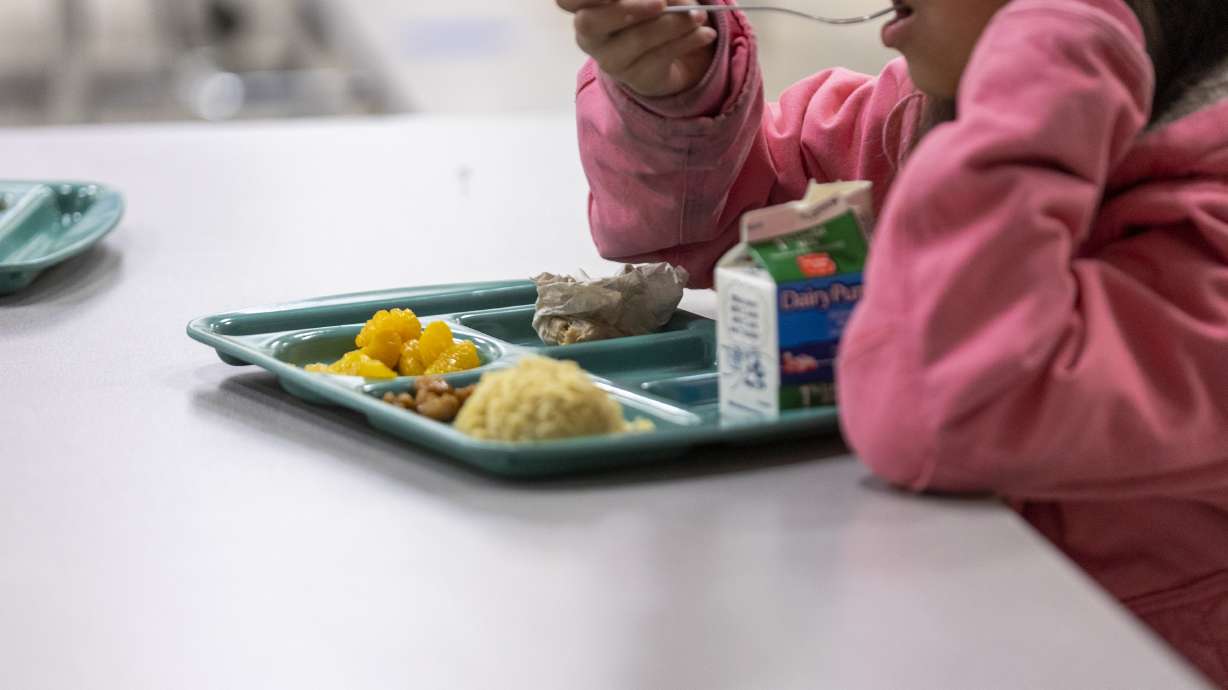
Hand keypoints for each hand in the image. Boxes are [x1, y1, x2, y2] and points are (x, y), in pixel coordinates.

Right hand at [557, 0, 718, 97]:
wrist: (657, 52)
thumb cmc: (646, 8)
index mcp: (584, 6)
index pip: (566, 0)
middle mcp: (589, 34)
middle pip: (592, 22)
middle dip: (628, 9)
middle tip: (661, 2)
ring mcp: (609, 59)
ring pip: (634, 41)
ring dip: (672, 24)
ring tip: (699, 15)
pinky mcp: (634, 77)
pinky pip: (660, 58)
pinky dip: (687, 42)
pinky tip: (705, 33)